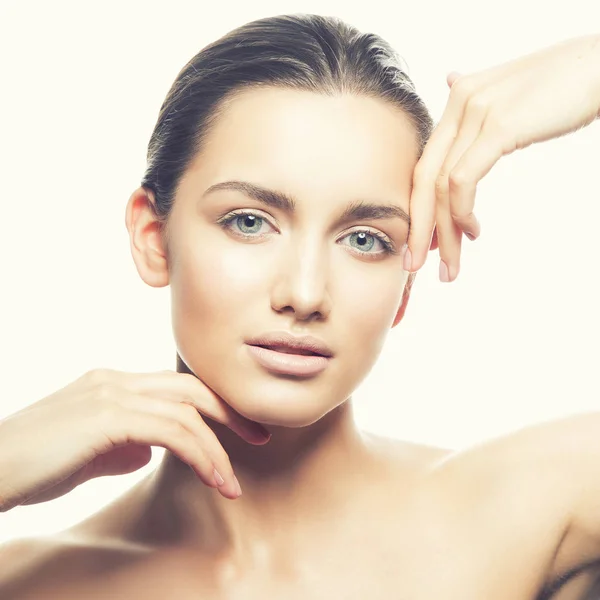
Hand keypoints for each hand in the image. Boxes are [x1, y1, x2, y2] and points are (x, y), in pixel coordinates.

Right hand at [0, 368, 270, 510]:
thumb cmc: (32, 466)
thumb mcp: (86, 453)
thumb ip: (121, 445)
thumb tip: (149, 449)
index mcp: (114, 384)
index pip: (178, 387)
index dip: (214, 405)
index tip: (240, 429)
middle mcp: (117, 381)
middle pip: (192, 388)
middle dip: (231, 412)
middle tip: (261, 436)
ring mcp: (112, 394)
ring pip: (187, 411)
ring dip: (218, 448)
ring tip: (233, 483)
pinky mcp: (107, 416)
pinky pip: (172, 430)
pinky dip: (200, 453)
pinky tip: (214, 477)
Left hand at [405, 33, 599, 280]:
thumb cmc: (562, 86)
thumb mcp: (507, 94)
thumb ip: (476, 103)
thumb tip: (450, 81)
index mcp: (457, 100)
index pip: (426, 163)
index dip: (419, 207)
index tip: (423, 241)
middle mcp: (459, 103)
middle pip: (423, 178)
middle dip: (417, 228)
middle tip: (416, 265)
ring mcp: (475, 113)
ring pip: (440, 187)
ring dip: (444, 233)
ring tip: (450, 265)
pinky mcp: (498, 126)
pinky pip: (462, 180)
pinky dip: (461, 213)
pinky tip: (472, 232)